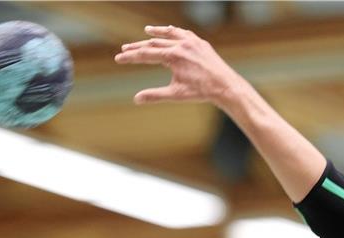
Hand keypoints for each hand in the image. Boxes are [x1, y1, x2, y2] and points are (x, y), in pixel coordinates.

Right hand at [116, 26, 242, 105]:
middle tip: (125, 49)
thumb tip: (136, 99)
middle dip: (138, 47)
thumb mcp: (175, 95)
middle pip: (154, 43)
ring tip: (146, 31)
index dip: (130, 57)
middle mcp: (181, 44)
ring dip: (157, 34)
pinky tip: (171, 32)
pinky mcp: (200, 43)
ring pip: (169, 34)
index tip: (118, 58)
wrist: (225, 86)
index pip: (146, 54)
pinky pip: (184, 33)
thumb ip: (155, 95)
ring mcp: (191, 41)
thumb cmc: (201, 92)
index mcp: (173, 56)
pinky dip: (174, 32)